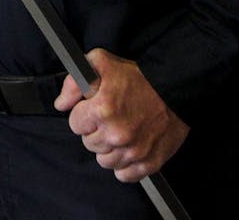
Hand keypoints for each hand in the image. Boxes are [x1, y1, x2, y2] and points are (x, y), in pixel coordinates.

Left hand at [54, 48, 188, 182]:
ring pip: (105, 161)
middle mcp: (117, 134)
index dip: (84, 115)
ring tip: (121, 132)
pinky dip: (125, 165)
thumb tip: (61, 104)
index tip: (95, 109)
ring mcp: (134, 151)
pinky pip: (124, 175)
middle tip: (110, 119)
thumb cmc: (138, 77)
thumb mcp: (101, 63)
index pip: (75, 124)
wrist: (176, 88)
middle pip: (89, 144)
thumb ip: (74, 82)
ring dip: (109, 149)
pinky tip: (130, 148)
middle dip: (95, 131)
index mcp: (102, 109)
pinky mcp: (149, 163)